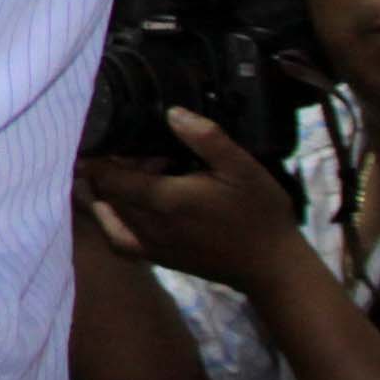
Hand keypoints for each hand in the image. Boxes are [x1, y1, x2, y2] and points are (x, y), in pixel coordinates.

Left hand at [78, 109, 303, 293]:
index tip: (119, 139)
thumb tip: (172, 113)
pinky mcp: (159, 258)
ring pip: (109, 213)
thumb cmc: (259, 214)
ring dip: (113, 190)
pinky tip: (122, 207)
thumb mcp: (242, 168)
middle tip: (143, 154)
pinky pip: (119, 240)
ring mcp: (151, 245)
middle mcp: (148, 224)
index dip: (106, 155)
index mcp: (164, 199)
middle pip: (106, 191)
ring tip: (138, 173)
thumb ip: (207, 138)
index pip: (108, 175)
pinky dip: (110, 221)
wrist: (273, 266)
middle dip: (112, 168)